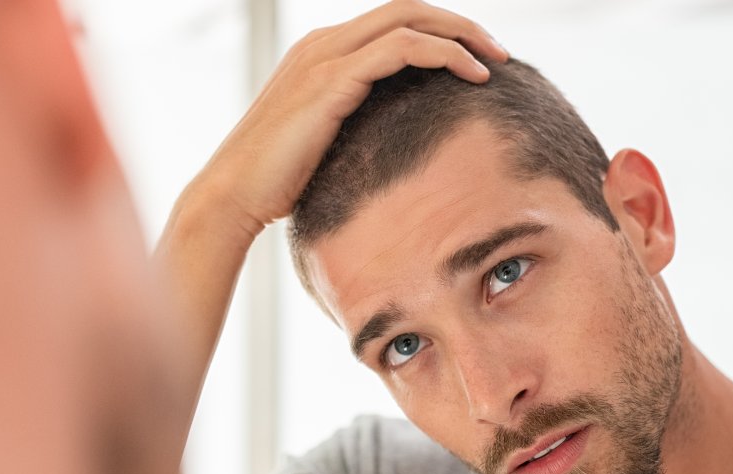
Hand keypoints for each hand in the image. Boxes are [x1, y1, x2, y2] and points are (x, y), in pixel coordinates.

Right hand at [195, 0, 508, 234]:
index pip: (394, 22)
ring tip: (496, 62)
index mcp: (322, 54)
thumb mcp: (324, 144)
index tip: (479, 59)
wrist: (233, 196)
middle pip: (407, 8)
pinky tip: (473, 77)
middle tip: (500, 52)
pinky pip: (402, 48)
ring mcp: (325, 57)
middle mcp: (323, 44)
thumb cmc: (277, 182)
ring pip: (409, 19)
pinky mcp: (331, 81)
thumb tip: (398, 144)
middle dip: (460, 24)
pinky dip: (444, 54)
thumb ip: (355, 127)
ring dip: (461, 34)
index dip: (441, 33)